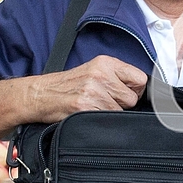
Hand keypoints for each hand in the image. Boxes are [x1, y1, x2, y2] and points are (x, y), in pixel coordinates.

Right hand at [29, 55, 147, 122]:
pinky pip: (107, 119)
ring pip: (121, 111)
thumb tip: (142, 90)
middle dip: (122, 104)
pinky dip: (100, 120)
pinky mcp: (85, 106)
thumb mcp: (94, 71)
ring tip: (94, 106)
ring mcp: (93, 91)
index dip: (136, 90)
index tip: (126, 93)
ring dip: (110, 112)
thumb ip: (117, 76)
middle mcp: (100, 74)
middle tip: (104, 101)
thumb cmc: (69, 85)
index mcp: (106, 63)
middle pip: (132, 98)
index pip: (140, 79)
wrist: (40, 94)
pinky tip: (88, 112)